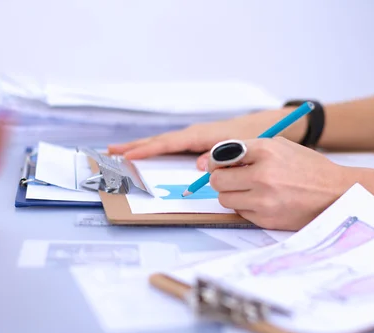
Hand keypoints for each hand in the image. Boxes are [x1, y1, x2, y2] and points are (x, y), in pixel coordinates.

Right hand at [108, 108, 301, 170]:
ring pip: (162, 143)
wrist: (262, 127)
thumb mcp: (237, 148)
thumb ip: (218, 156)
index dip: (147, 150)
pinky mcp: (196, 142)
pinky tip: (146, 154)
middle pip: (158, 141)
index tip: (128, 155)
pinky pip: (169, 146)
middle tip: (111, 151)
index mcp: (199, 136)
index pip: (167, 143)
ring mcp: (192, 138)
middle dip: (135, 146)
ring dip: (141, 147)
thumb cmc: (251, 137)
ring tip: (120, 152)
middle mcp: (192, 135)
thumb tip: (198, 165)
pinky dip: (154, 149)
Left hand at [208, 137, 353, 230]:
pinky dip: (245, 207)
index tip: (220, 164)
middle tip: (232, 178)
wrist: (336, 193)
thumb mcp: (281, 146)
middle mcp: (262, 176)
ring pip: (224, 199)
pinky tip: (262, 200)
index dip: (217, 161)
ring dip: (231, 194)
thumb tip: (219, 159)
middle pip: (217, 180)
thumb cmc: (308, 168)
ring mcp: (263, 200)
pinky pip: (240, 213)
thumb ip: (250, 149)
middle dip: (221, 179)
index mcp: (266, 152)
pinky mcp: (266, 219)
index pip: (220, 156)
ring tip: (248, 189)